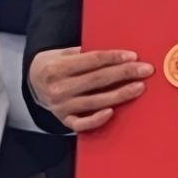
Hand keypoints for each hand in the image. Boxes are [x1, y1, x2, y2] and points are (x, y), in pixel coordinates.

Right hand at [32, 46, 148, 132]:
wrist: (31, 83)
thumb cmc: (53, 65)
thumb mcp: (61, 53)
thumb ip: (83, 54)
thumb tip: (115, 55)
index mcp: (57, 67)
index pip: (92, 61)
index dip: (114, 58)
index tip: (133, 56)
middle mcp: (59, 88)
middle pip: (98, 79)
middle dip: (124, 73)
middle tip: (145, 70)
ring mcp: (61, 106)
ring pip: (96, 100)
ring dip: (120, 94)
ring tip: (139, 87)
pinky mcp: (64, 120)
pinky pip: (83, 124)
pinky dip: (97, 119)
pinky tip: (112, 112)